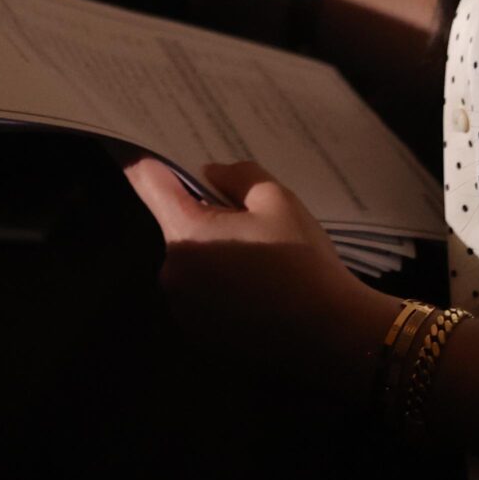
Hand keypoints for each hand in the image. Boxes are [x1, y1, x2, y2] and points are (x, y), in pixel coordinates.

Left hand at [124, 157, 382, 394]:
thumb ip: (236, 175)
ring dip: (211, 251)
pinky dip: (218, 284)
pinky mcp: (199, 332)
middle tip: (247, 217)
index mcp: (186, 232)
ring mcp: (183, 307)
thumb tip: (210, 174)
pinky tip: (256, 288)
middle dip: (202, 213)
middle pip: (175, 224)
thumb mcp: (276, 198)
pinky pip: (199, 292)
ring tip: (259, 258)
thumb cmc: (302, 261)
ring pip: (189, 259)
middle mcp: (173, 272)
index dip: (153, 160)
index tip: (156, 147)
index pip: (149, 183)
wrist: (329, 332)